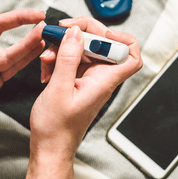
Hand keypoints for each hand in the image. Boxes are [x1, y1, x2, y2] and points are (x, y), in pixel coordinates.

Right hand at [30, 17, 142, 159]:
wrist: (50, 147)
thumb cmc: (56, 128)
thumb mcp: (59, 89)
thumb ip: (68, 59)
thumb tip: (76, 33)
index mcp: (103, 81)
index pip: (131, 56)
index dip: (121, 39)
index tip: (100, 33)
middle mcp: (100, 78)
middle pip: (103, 44)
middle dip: (80, 34)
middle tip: (61, 32)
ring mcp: (89, 79)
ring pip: (83, 50)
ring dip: (63, 47)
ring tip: (47, 57)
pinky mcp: (77, 80)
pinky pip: (71, 60)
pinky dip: (58, 58)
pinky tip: (47, 67)